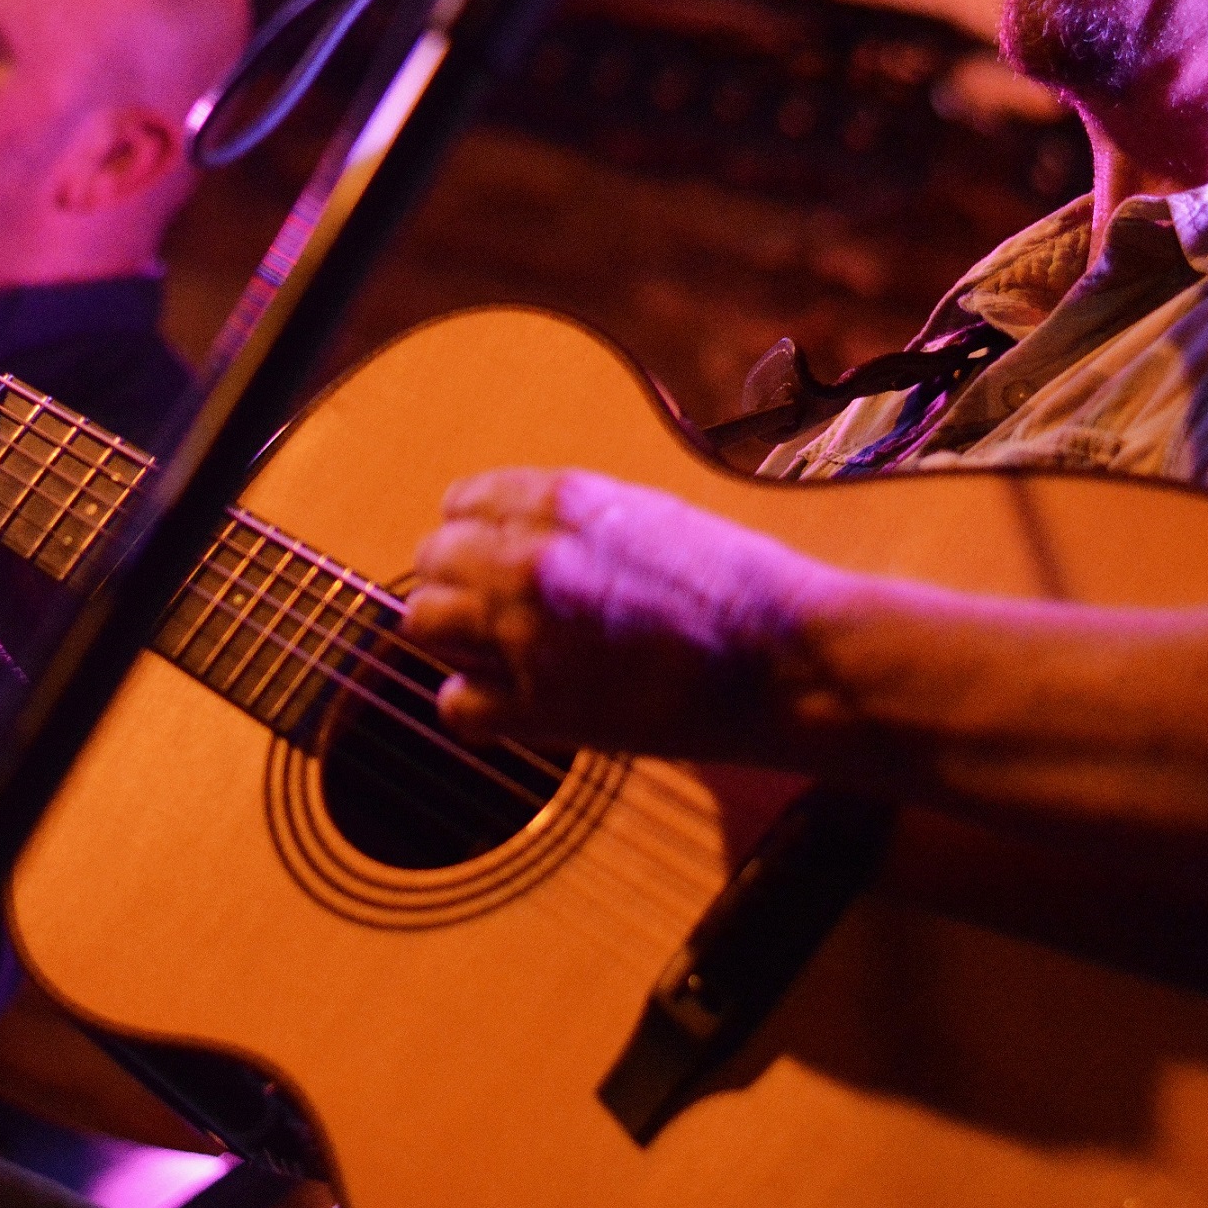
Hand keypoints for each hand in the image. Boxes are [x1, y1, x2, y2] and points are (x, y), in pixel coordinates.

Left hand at [402, 467, 832, 757]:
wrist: (785, 660)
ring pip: (422, 624)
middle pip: (430, 561)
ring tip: (501, 653)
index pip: (460, 501)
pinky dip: (478, 707)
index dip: (475, 533)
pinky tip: (517, 702)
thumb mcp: (645, 512)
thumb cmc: (735, 586)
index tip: (494, 557)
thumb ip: (566, 519)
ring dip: (456, 639)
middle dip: (457, 584)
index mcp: (563, 499)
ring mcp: (528, 635)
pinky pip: (455, 704)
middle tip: (498, 611)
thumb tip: (504, 535)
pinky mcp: (539, 708)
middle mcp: (531, 559)